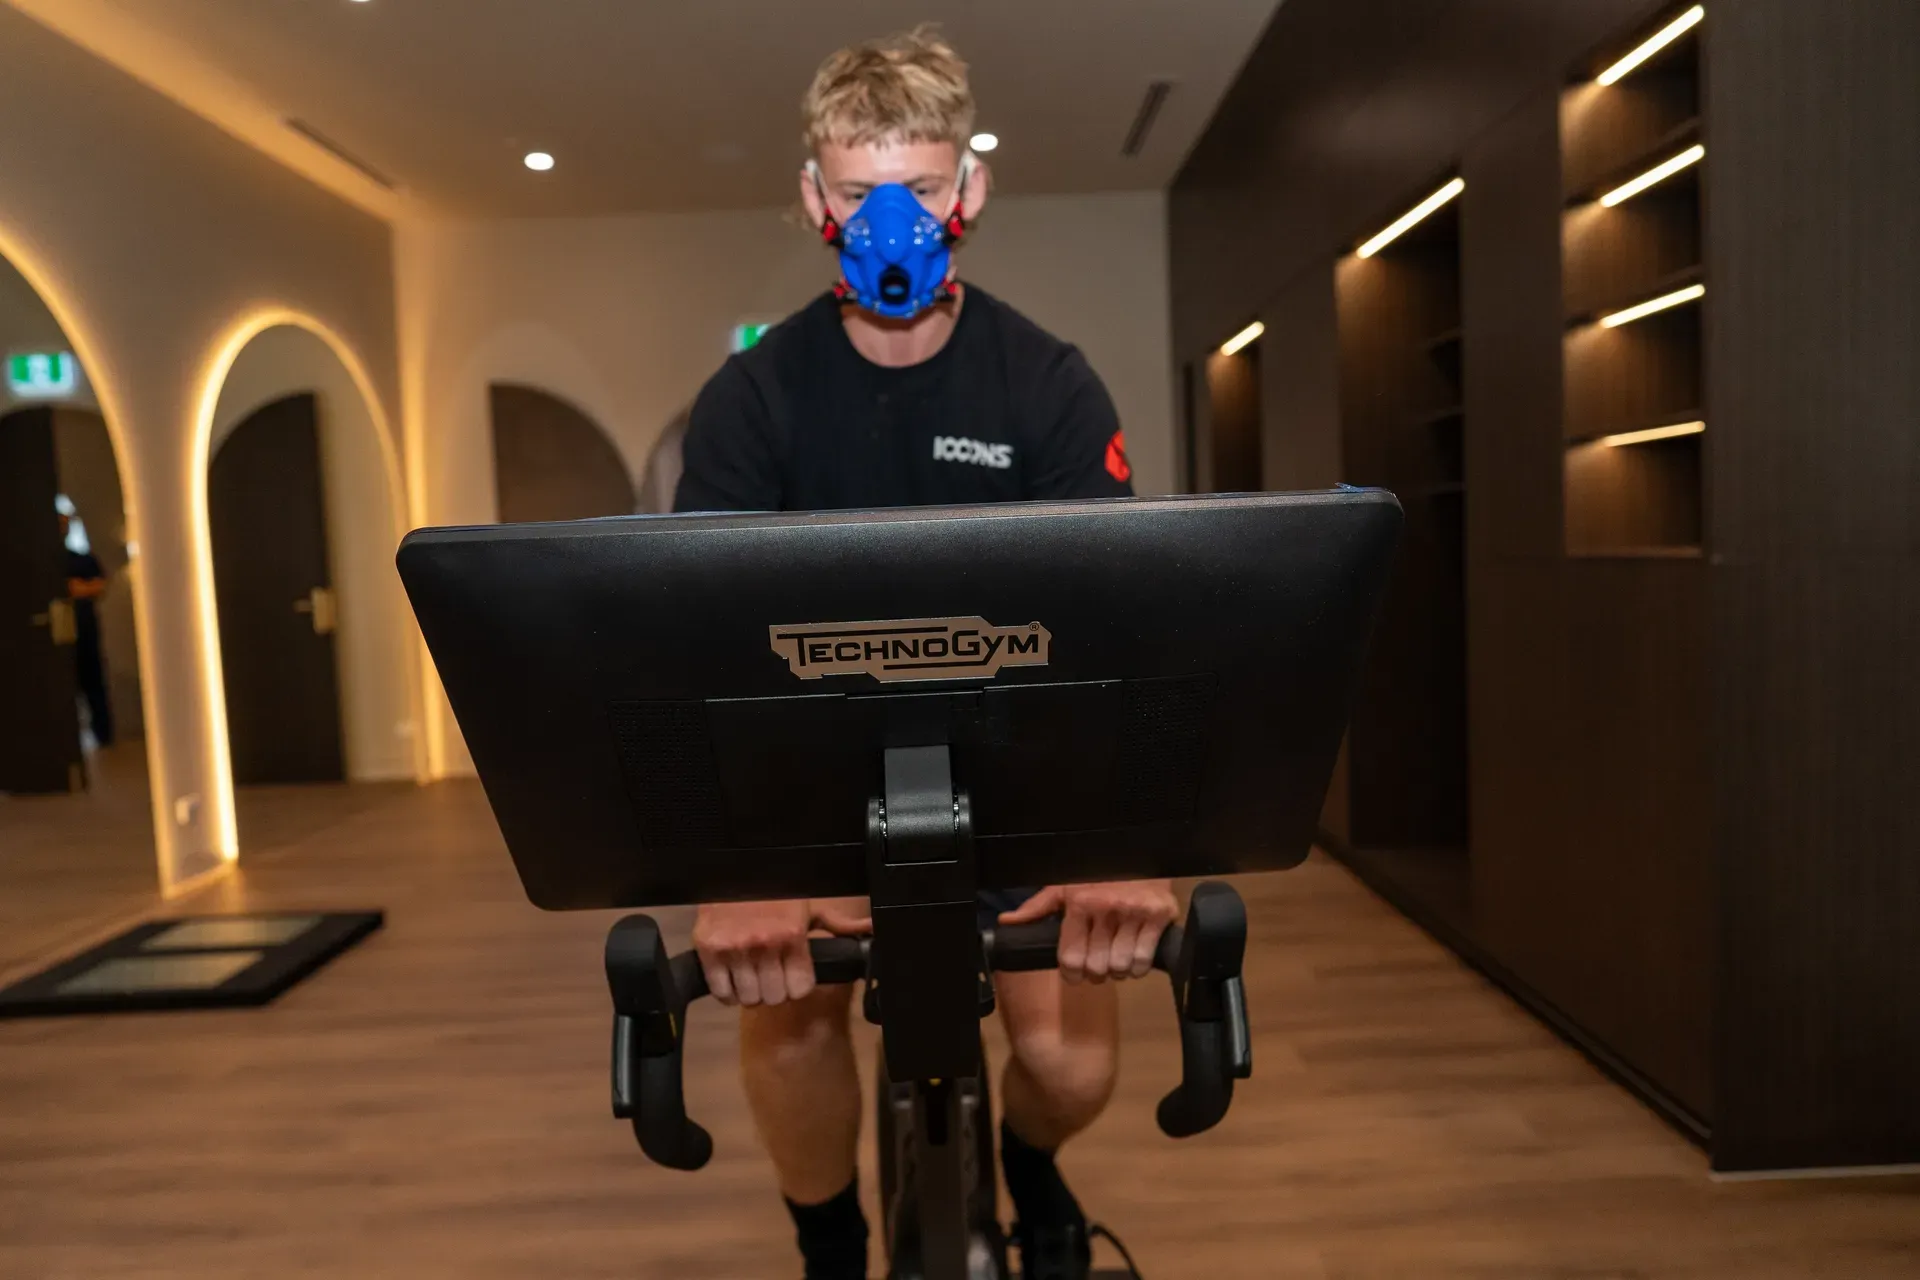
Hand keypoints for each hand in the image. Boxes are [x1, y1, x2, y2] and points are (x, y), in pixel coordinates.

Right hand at [692, 898, 870, 1006]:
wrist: (732, 867)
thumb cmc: (775, 888)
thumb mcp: (810, 905)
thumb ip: (838, 924)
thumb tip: (870, 929)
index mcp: (793, 935)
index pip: (799, 989)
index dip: (796, 986)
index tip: (791, 977)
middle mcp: (765, 945)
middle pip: (774, 997)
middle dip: (774, 990)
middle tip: (770, 975)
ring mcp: (735, 949)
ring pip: (749, 999)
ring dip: (751, 992)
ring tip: (751, 975)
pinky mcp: (709, 951)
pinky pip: (722, 993)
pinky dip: (728, 992)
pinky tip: (733, 978)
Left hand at [1000, 880, 1177, 983]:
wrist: (1141, 854)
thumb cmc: (1099, 875)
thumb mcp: (1065, 886)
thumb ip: (1037, 908)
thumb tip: (1007, 922)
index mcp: (1079, 902)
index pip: (1071, 959)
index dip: (1072, 974)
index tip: (1075, 973)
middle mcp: (1107, 908)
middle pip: (1096, 968)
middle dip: (1095, 973)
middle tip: (1098, 965)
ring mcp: (1135, 912)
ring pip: (1120, 968)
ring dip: (1117, 971)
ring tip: (1116, 958)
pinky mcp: (1159, 916)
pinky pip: (1144, 961)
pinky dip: (1137, 967)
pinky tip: (1134, 954)